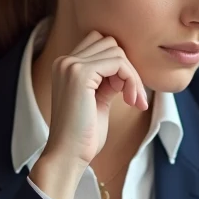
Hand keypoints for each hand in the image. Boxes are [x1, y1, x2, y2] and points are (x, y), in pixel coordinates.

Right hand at [31, 32, 146, 198]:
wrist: (68, 155)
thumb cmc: (84, 135)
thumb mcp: (98, 100)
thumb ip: (108, 80)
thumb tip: (125, 68)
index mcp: (65, 66)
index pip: (101, 45)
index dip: (119, 65)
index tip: (126, 92)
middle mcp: (64, 61)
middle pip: (110, 44)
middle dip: (127, 69)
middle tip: (132, 97)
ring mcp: (70, 65)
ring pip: (117, 52)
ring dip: (133, 76)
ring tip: (133, 101)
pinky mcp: (80, 74)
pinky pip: (119, 63)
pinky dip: (132, 80)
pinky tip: (131, 101)